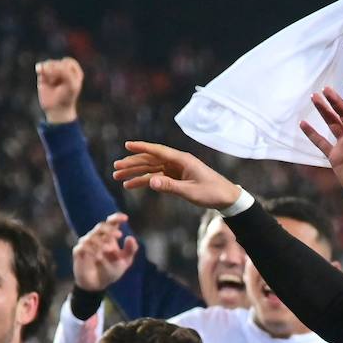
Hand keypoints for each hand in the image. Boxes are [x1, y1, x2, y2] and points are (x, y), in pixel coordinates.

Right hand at [36, 58, 83, 123]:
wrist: (57, 109)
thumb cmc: (67, 97)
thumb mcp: (71, 84)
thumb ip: (63, 71)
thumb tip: (45, 66)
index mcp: (74, 71)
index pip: (68, 62)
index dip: (65, 70)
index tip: (66, 81)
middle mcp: (64, 69)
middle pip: (58, 63)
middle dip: (56, 72)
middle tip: (56, 83)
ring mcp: (53, 71)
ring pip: (49, 63)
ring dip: (49, 72)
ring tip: (50, 82)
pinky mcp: (44, 74)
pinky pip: (41, 66)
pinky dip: (41, 69)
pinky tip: (40, 73)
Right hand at [73, 214, 138, 290]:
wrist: (97, 285)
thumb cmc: (110, 271)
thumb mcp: (124, 262)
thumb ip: (130, 251)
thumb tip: (131, 238)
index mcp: (108, 237)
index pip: (111, 223)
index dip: (117, 218)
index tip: (125, 218)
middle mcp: (97, 238)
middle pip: (101, 226)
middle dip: (110, 229)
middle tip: (119, 235)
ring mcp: (86, 244)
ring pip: (92, 236)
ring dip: (102, 242)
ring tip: (109, 251)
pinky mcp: (78, 252)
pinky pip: (83, 246)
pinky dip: (91, 250)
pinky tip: (99, 257)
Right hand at [113, 142, 242, 209]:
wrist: (226, 198)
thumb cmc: (212, 193)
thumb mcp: (190, 192)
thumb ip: (170, 187)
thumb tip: (151, 182)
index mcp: (182, 160)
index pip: (158, 151)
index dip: (142, 148)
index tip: (127, 145)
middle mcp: (177, 162)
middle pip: (150, 160)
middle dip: (132, 164)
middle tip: (115, 168)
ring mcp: (176, 170)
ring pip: (151, 169)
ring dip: (135, 173)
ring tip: (118, 177)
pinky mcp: (176, 178)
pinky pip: (157, 178)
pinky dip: (145, 181)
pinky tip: (132, 185)